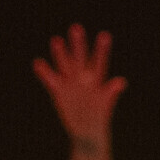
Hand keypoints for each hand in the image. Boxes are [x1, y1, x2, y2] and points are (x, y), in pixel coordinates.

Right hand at [33, 23, 124, 144]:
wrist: (86, 131)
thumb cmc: (99, 118)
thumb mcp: (105, 106)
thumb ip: (111, 92)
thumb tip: (120, 82)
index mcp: (96, 80)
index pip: (99, 61)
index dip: (102, 50)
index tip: (104, 35)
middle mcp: (82, 77)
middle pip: (80, 58)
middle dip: (78, 44)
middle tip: (76, 27)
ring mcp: (70, 83)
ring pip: (64, 65)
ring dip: (60, 54)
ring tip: (56, 40)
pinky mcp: (59, 91)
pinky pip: (50, 79)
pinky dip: (44, 72)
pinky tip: (38, 63)